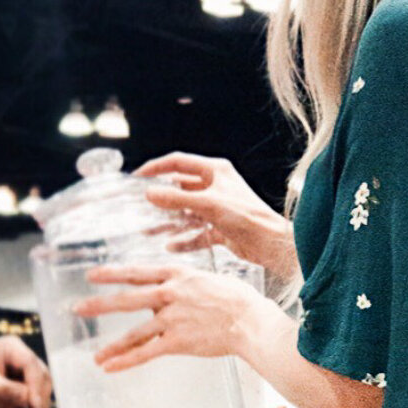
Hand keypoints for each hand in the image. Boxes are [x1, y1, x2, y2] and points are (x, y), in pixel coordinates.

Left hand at [0, 337, 51, 407]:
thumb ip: (8, 391)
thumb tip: (32, 400)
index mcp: (12, 350)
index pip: (32, 365)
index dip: (36, 384)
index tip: (33, 403)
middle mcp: (19, 364)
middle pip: (42, 379)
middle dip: (40, 398)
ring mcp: (19, 381)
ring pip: (40, 394)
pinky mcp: (16, 397)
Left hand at [73, 263, 267, 371]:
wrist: (250, 319)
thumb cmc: (237, 299)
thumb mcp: (207, 280)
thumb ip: (186, 285)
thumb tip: (173, 291)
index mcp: (177, 275)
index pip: (137, 272)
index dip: (113, 273)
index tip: (94, 274)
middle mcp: (169, 294)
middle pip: (127, 299)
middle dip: (100, 305)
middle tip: (78, 308)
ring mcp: (171, 318)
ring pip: (133, 332)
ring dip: (111, 345)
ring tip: (95, 355)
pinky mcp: (177, 341)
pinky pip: (146, 353)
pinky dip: (126, 361)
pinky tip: (111, 367)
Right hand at [136, 152, 297, 280]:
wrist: (270, 243)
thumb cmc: (246, 216)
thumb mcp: (207, 204)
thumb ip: (176, 198)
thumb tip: (149, 193)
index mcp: (215, 170)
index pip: (179, 162)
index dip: (157, 167)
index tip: (138, 176)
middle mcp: (216, 186)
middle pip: (181, 188)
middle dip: (161, 198)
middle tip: (141, 205)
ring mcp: (217, 207)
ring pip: (187, 212)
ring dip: (170, 221)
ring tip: (150, 230)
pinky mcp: (220, 227)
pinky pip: (196, 232)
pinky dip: (184, 239)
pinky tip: (171, 245)